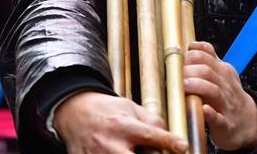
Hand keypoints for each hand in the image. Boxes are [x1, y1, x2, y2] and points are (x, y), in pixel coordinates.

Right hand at [53, 91, 187, 153]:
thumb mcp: (130, 108)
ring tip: (134, 151)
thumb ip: (151, 121)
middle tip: (155, 153)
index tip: (182, 147)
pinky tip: (122, 152)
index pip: (150, 135)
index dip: (168, 141)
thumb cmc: (106, 110)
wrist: (74, 113)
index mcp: (123, 126)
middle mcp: (111, 144)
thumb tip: (172, 137)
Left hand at [183, 41, 256, 149]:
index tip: (178, 60)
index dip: (190, 55)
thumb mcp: (223, 73)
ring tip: (183, 86)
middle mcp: (225, 85)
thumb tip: (192, 45)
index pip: (206, 55)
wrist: (248, 121)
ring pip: (213, 91)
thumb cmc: (229, 96)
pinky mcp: (225, 124)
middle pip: (207, 71)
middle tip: (174, 75)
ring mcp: (226, 105)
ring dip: (197, 86)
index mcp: (223, 71)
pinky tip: (204, 109)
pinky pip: (219, 118)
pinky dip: (211, 114)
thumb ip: (209, 59)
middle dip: (189, 70)